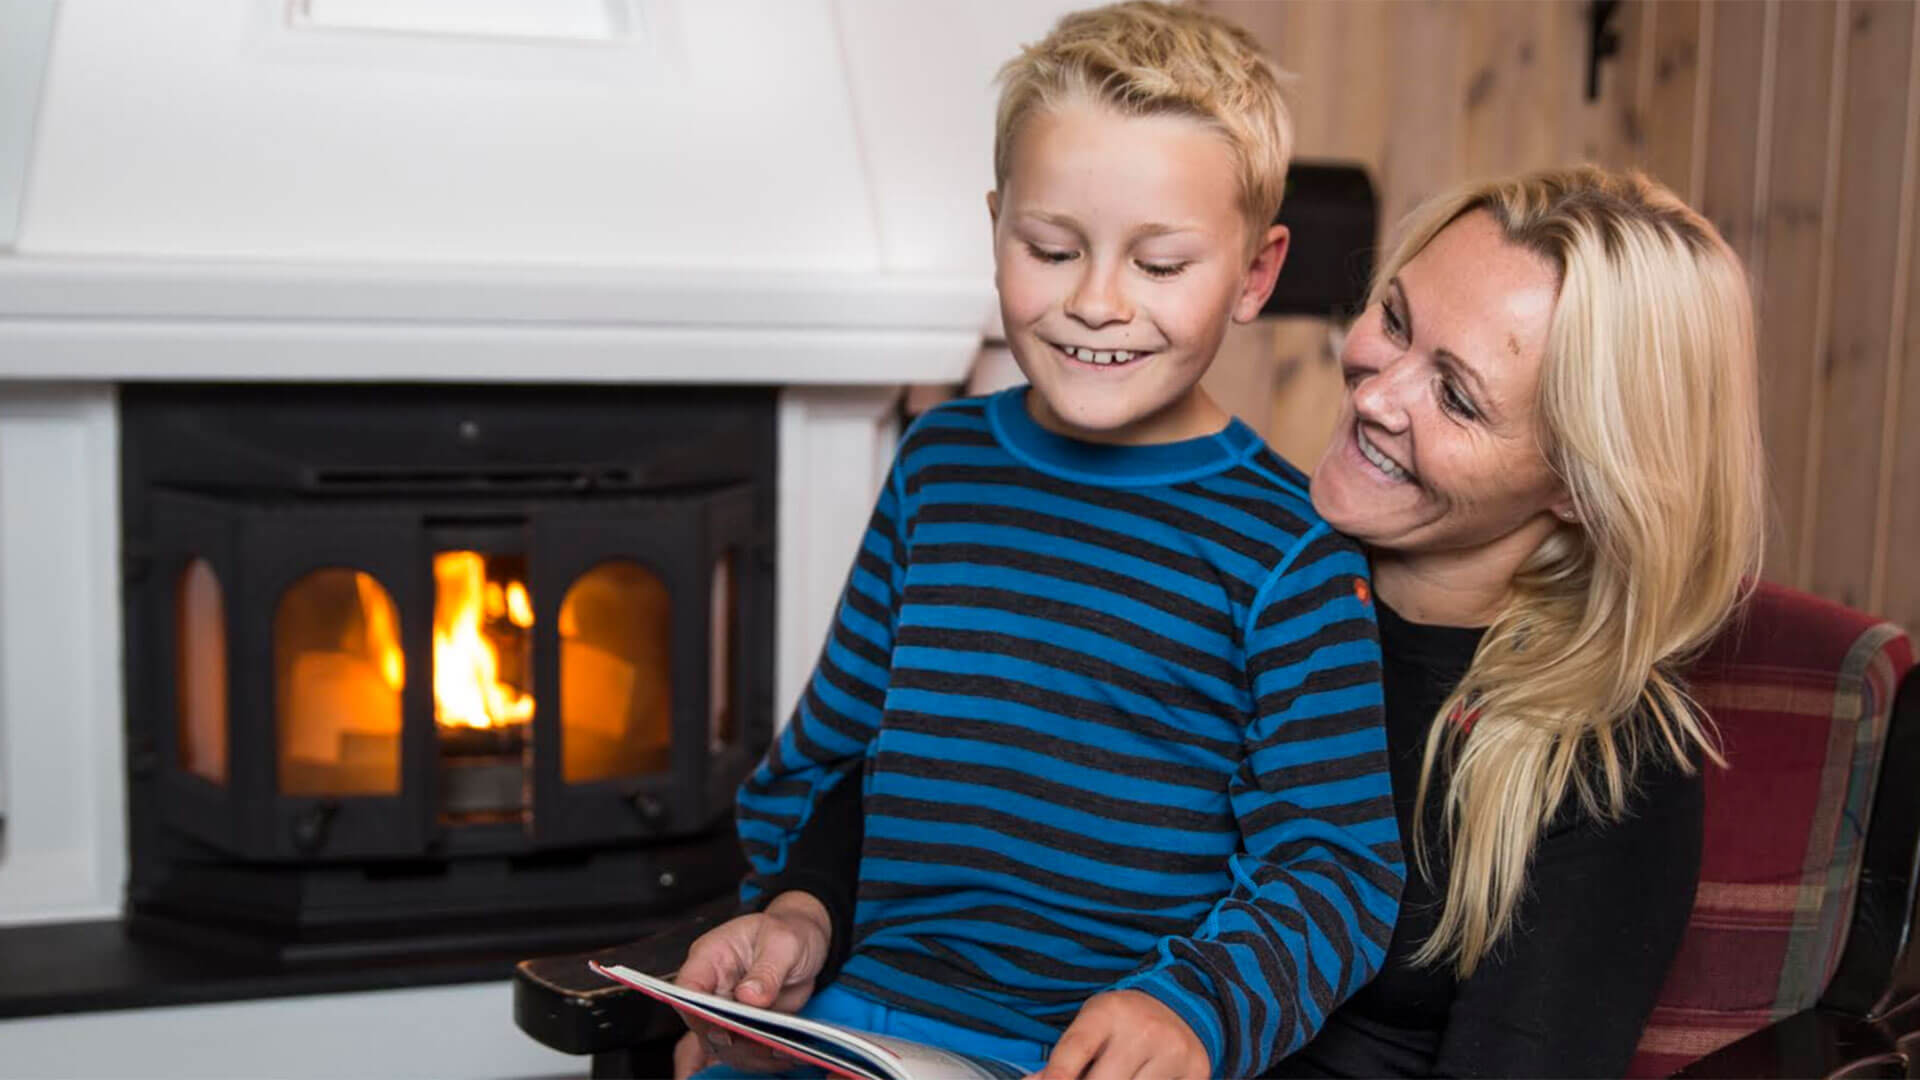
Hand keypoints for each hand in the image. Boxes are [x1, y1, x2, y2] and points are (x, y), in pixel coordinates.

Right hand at [669, 891, 833, 1078]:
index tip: (725, 1030)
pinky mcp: (743, 1025)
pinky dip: (760, 1058)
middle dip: (730, 1041)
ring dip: (748, 1055)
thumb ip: (767, 970)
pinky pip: (742, 1051)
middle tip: (762, 1045)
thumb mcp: (784, 943)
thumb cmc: (789, 930)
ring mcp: (725, 1008)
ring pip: (720, 1044)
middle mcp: (712, 985)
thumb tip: (749, 996)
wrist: (806, 940)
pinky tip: (783, 1055)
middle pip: (702, 1024)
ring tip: (778, 1052)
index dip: (699, 1013)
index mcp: (710, 956)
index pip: (688, 989)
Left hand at [1032, 990, 1210, 1079]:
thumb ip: (1063, 1060)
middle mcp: (1143, 1028)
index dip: (1058, 1076)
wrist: (1181, 1004)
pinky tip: (1143, 1077)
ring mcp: (1173, 1050)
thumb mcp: (1090, 1027)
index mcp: (1107, 1012)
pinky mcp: (1197, 1071)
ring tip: (1118, 1075)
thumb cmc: (1122, 1023)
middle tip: (1091, 1078)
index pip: (1076, 1049)